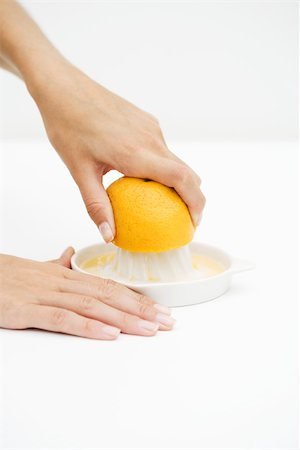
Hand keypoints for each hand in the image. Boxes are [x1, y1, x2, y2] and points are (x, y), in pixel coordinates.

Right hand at [0, 248, 174, 339]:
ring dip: (124, 319)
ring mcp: (46, 296)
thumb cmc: (6, 275)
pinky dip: (88, 326)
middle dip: (141, 310)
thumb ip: (57, 265)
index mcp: (66, 275)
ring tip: (149, 329)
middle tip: (167, 322)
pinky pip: (62, 318)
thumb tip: (70, 255)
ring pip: (93, 306)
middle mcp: (62, 283)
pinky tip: (109, 334)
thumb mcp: (36, 268)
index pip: (109, 286)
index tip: (160, 309)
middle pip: (109, 295)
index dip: (137, 298)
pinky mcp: (27, 310)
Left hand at [30, 60, 205, 240]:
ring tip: (161, 202)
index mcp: (136, 153)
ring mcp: (151, 127)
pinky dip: (163, 167)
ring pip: (175, 161)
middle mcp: (150, 138)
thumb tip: (109, 236)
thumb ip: (97, 205)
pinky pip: (162, 148)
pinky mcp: (146, 120)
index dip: (195, 203)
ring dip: (177, 183)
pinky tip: (141, 176)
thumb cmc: (67, 126)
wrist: (63, 87)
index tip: (193, 223)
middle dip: (193, 198)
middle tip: (182, 220)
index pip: (181, 179)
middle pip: (187, 172)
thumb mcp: (79, 171)